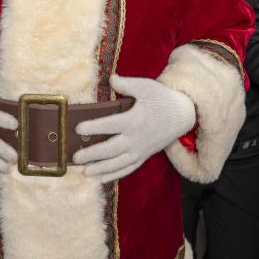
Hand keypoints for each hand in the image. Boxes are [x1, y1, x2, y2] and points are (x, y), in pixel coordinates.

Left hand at [73, 75, 194, 181]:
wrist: (183, 115)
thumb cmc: (162, 99)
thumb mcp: (146, 87)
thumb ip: (127, 84)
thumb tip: (111, 78)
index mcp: (134, 120)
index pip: (110, 125)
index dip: (93, 127)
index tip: (78, 128)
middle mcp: (136, 138)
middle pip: (111, 149)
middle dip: (92, 154)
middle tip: (75, 157)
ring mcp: (140, 150)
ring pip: (118, 163)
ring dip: (101, 169)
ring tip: (84, 172)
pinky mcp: (144, 156)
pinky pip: (128, 169)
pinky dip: (114, 175)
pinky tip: (101, 179)